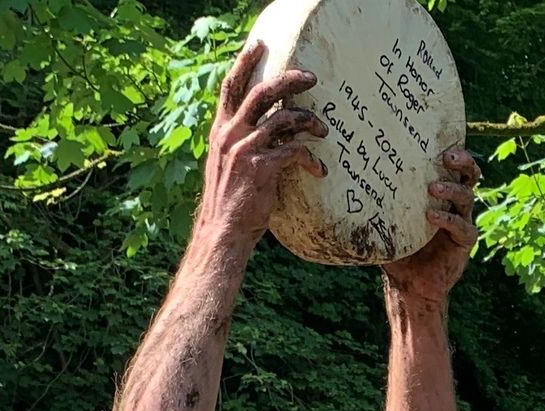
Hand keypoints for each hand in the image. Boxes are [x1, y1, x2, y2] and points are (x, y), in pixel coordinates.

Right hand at [195, 42, 327, 247]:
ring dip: (309, 121)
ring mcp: (245, 150)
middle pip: (262, 92)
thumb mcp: (231, 163)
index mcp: (221, 131)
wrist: (223, 232)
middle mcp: (230, 135)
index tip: (260, 45)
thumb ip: (246, 141)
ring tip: (323, 130)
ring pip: (284, 118)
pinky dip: (311, 159)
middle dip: (289, 80)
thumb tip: (277, 127)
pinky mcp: (262, 168)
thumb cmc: (231, 200)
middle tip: (312, 77)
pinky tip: (318, 171)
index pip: (230, 87)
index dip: (245, 63)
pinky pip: (295, 151)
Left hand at [381, 148, 480, 303]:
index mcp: (441, 193)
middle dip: (463, 162)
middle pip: (470, 175)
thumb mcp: (385, 220)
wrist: (409, 283)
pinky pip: (462, 227)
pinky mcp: (464, 242)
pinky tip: (432, 216)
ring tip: (433, 188)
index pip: (452, 166)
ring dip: (452, 189)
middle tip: (447, 157)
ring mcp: (462, 221)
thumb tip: (341, 178)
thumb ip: (375, 202)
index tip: (442, 140)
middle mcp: (455, 203)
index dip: (454, 150)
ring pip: (467, 197)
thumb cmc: (397, 248)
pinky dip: (448, 219)